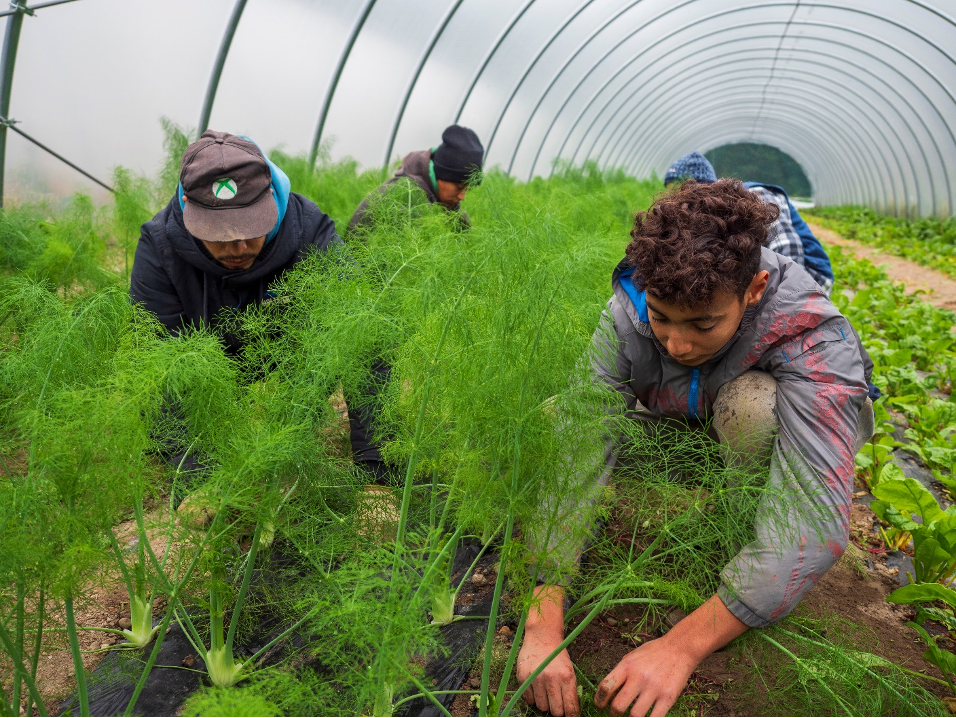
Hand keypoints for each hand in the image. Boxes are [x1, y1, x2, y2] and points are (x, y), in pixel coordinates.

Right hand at [517, 624, 579, 715]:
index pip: (571, 709)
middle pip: (556, 711)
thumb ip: (569, 691)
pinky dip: (533, 698)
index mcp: (567, 677)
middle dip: (558, 710)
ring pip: (542, 707)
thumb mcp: (569, 671)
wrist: (542, 636)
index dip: (571, 716)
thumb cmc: (558, 656)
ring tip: (546, 691)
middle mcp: (552, 679)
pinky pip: (529, 700)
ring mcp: (536, 679)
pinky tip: (536, 687)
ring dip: (545, 703)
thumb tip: (569, 712)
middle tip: (557, 702)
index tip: (570, 716)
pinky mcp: (523, 678)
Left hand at [594, 594, 746, 716]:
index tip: (599, 706)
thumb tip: (608, 691)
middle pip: (618, 706)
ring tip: (630, 716)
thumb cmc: (654, 652)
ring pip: (635, 716)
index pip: (605, 687)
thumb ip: (621, 672)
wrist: (679, 648)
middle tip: (614, 715)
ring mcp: (654, 689)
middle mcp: (638, 678)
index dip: (598, 701)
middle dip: (613, 715)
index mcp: (626, 666)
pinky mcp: (668, 698)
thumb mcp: (632, 656)